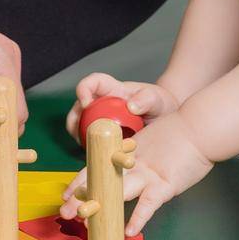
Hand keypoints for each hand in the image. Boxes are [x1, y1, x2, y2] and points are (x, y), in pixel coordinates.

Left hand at [59, 113, 211, 235]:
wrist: (200, 127)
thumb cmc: (181, 136)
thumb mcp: (152, 144)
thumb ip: (135, 154)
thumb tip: (120, 166)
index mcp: (127, 154)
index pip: (96, 168)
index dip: (80, 182)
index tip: (65, 195)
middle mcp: (133, 165)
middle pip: (102, 181)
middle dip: (82, 198)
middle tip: (64, 211)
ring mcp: (148, 175)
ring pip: (119, 191)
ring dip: (101, 206)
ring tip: (85, 222)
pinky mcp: (165, 184)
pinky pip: (149, 204)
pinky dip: (138, 218)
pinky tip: (128, 230)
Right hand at [64, 73, 178, 141]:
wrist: (164, 118)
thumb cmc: (158, 104)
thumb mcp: (156, 99)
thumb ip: (146, 99)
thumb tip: (131, 106)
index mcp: (113, 89)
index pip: (93, 82)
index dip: (84, 90)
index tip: (86, 103)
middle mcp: (102, 102)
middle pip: (79, 107)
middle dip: (74, 120)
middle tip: (80, 134)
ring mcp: (100, 119)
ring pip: (80, 126)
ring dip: (80, 137)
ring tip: (89, 148)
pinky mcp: (103, 135)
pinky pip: (91, 141)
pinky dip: (91, 148)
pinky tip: (100, 156)